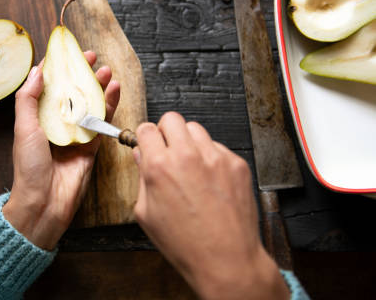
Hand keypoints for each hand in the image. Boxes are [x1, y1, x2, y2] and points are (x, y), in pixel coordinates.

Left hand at [3, 51, 119, 250]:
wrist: (43, 203)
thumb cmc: (29, 167)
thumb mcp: (24, 128)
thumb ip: (28, 99)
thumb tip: (37, 71)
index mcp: (37, 118)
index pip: (48, 86)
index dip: (57, 67)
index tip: (66, 51)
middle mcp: (57, 123)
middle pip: (72, 91)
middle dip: (81, 73)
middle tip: (92, 57)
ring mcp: (75, 134)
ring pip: (89, 103)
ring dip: (98, 86)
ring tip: (106, 70)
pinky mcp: (91, 145)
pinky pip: (101, 121)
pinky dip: (109, 105)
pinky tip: (114, 90)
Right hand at [133, 112, 288, 299]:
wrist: (226, 258)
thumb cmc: (185, 243)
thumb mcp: (146, 214)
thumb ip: (141, 178)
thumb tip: (141, 155)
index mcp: (159, 166)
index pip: (146, 129)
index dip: (145, 136)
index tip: (148, 143)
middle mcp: (187, 156)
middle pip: (172, 119)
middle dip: (166, 131)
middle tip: (167, 148)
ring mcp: (215, 157)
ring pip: (196, 129)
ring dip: (188, 141)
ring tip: (189, 165)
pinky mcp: (236, 163)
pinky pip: (218, 147)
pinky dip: (210, 157)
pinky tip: (209, 180)